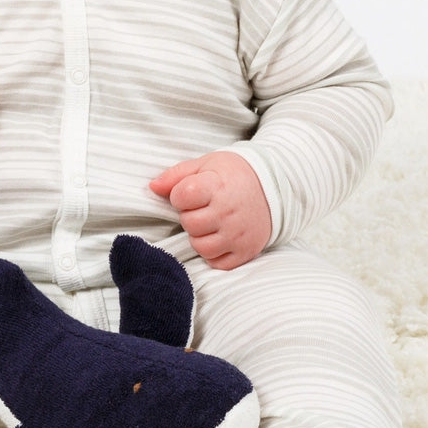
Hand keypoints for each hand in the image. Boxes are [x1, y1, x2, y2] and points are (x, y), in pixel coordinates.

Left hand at [149, 151, 270, 269]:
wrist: (274, 186)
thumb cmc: (234, 174)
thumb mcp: (206, 165)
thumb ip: (176, 175)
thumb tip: (152, 187)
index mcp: (217, 186)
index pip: (181, 196)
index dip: (179, 195)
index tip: (190, 192)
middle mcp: (228, 212)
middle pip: (189, 224)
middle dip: (190, 216)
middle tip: (202, 207)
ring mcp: (238, 234)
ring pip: (201, 247)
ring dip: (200, 236)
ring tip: (210, 223)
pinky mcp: (246, 251)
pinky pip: (217, 263)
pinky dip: (214, 253)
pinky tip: (219, 236)